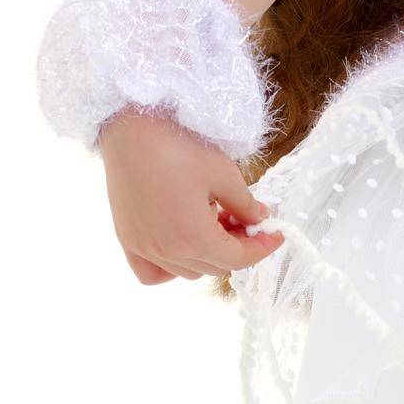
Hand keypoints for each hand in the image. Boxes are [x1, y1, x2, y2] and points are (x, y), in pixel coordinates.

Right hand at [97, 109, 285, 284]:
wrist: (132, 131)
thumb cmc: (179, 148)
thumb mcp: (224, 175)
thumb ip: (246, 204)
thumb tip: (260, 219)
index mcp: (193, 238)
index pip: (237, 259)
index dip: (261, 248)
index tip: (276, 233)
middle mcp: (165, 252)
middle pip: (214, 266)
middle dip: (239, 247)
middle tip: (249, 219)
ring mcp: (142, 248)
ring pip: (187, 270)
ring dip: (209, 254)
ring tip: (218, 220)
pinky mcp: (127, 239)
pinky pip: (152, 272)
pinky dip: (172, 266)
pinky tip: (184, 241)